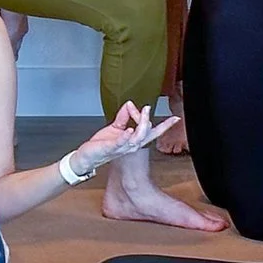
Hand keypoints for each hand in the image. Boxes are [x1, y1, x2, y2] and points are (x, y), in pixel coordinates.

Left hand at [63, 103, 180, 178]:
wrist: (87, 156)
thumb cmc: (102, 145)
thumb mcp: (115, 127)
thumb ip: (124, 116)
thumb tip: (130, 105)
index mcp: (134, 139)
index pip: (153, 132)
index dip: (166, 126)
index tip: (175, 118)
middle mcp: (131, 145)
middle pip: (147, 134)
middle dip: (149, 121)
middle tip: (148, 108)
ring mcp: (121, 147)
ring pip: (137, 138)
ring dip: (141, 125)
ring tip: (143, 113)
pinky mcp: (111, 148)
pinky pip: (121, 143)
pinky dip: (125, 136)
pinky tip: (129, 130)